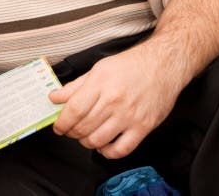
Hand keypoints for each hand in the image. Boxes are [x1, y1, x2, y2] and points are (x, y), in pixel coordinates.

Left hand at [49, 42, 184, 158]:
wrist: (164, 65)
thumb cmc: (131, 65)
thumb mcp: (98, 69)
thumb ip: (75, 86)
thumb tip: (55, 98)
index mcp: (100, 83)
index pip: (74, 110)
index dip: (62, 123)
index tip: (58, 127)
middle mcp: (114, 100)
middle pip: (84, 126)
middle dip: (71, 133)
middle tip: (70, 131)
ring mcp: (129, 115)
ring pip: (99, 140)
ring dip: (87, 143)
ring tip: (85, 137)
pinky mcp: (144, 127)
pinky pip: (122, 149)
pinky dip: (108, 153)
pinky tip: (104, 146)